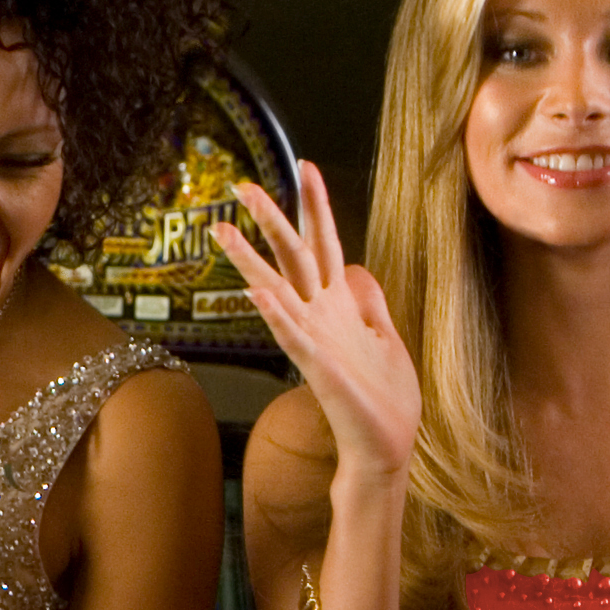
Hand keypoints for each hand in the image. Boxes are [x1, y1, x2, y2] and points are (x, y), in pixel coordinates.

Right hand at [211, 164, 419, 507]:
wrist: (385, 444)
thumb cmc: (386, 398)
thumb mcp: (387, 335)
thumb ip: (370, 302)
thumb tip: (357, 269)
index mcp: (340, 305)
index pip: (324, 243)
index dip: (315, 204)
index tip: (307, 166)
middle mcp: (320, 315)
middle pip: (292, 255)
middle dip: (270, 218)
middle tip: (242, 184)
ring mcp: (314, 339)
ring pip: (276, 289)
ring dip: (250, 261)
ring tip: (223, 231)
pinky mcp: (317, 366)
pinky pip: (290, 334)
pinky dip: (274, 313)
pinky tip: (256, 292)